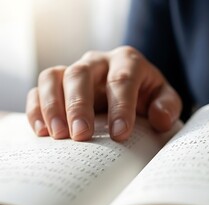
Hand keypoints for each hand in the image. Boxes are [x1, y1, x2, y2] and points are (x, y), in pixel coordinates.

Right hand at [26, 46, 181, 140]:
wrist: (133, 94)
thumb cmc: (149, 97)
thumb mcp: (165, 100)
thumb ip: (168, 106)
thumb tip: (160, 119)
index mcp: (128, 61)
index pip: (122, 80)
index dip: (121, 107)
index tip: (119, 135)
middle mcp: (98, 61)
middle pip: (80, 74)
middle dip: (79, 106)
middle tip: (81, 135)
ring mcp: (75, 70)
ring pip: (54, 77)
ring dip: (52, 106)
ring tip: (58, 136)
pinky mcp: (58, 83)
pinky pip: (39, 89)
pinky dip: (37, 109)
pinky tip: (42, 132)